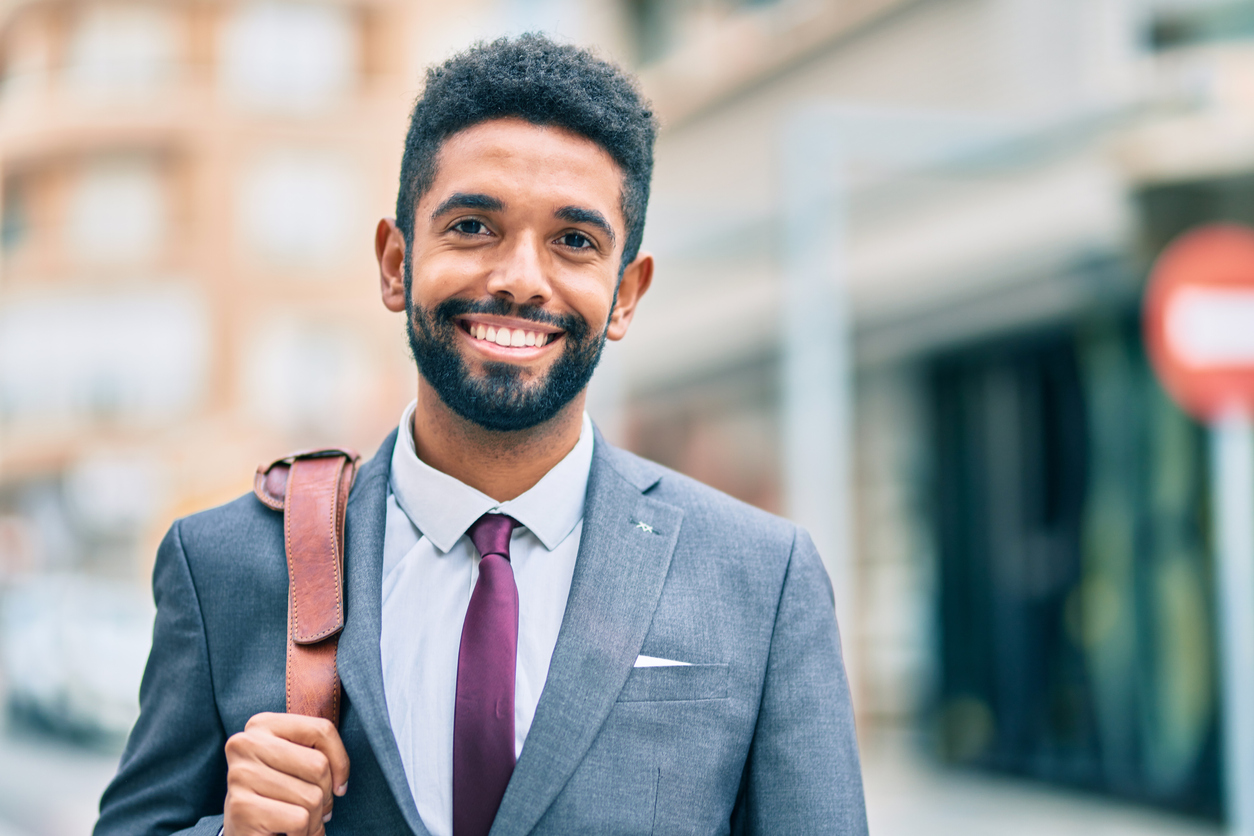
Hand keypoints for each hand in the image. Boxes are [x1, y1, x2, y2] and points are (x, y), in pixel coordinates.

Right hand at [223, 712, 350, 835]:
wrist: (244, 834)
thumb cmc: (277, 796)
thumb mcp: (295, 764)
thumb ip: (316, 751)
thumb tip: (341, 781)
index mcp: (261, 724)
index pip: (321, 730)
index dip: (340, 761)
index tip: (339, 784)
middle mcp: (245, 744)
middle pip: (318, 765)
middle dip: (326, 794)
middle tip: (316, 809)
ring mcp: (240, 774)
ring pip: (312, 797)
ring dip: (315, 819)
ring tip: (300, 823)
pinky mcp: (241, 807)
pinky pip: (300, 820)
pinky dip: (304, 833)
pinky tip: (289, 833)